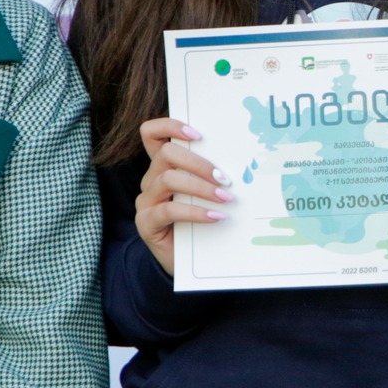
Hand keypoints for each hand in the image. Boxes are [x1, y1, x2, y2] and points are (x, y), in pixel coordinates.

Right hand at [133, 116, 233, 274]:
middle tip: (224, 178)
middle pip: (166, 154)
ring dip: (201, 187)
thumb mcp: (204, 195)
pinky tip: (215, 216)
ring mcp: (146, 201)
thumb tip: (242, 163)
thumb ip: (210, 177)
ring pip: (168, 179)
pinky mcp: (146, 222)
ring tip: (226, 198)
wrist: (184, 261)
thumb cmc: (198, 222)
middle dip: (198, 163)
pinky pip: (168, 210)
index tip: (198, 135)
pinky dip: (195, 211)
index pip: (151, 134)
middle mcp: (151, 180)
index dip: (170, 126)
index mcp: (163, 166)